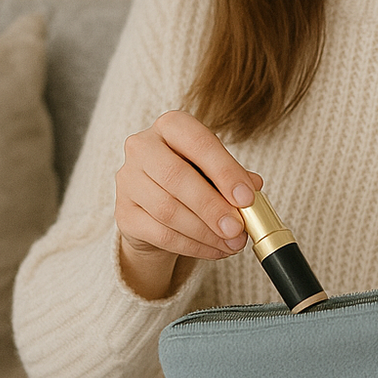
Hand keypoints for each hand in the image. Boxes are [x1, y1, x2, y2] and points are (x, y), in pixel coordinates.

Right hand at [115, 110, 262, 299]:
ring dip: (205, 231)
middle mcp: (142, 147)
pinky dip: (193, 246)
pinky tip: (215, 250)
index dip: (224, 170)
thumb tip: (254, 187)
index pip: (198, 142)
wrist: (157, 209)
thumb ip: (234, 176)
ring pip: (167, 210)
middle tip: (238, 228)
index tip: (246, 197)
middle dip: (212, 206)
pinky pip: (160, 234)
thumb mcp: (216, 172)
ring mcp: (128, 180)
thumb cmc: (192, 181)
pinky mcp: (124, 214)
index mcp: (170, 126)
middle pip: (176, 177)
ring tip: (232, 243)